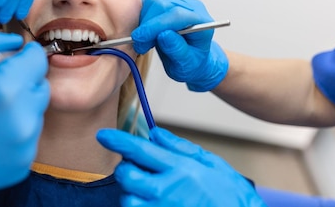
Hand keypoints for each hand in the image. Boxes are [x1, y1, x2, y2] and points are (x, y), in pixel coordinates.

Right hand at [0, 30, 49, 206]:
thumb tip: (15, 41)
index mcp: (4, 89)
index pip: (37, 59)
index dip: (23, 58)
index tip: (11, 62)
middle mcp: (21, 118)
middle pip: (39, 86)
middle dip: (22, 84)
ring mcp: (24, 145)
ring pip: (35, 113)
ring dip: (19, 109)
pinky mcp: (23, 164)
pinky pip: (28, 138)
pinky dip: (14, 134)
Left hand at [97, 127, 266, 206]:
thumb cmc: (231, 197)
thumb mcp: (211, 164)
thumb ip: (180, 148)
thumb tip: (155, 134)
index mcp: (179, 169)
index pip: (139, 150)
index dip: (117, 140)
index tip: (103, 135)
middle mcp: (167, 191)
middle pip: (126, 175)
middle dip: (127, 171)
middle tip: (138, 171)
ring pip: (128, 200)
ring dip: (133, 195)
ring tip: (150, 195)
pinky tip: (154, 205)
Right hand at [131, 0, 227, 90]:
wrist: (190, 58)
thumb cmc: (191, 63)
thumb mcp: (186, 64)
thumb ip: (177, 50)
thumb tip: (164, 34)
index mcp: (202, 22)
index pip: (177, 15)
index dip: (156, 25)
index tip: (139, 38)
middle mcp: (192, 7)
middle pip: (163, 5)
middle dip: (147, 26)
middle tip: (141, 46)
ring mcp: (179, 0)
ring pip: (154, 1)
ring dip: (144, 22)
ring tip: (146, 42)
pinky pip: (149, 3)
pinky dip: (143, 17)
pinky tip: (147, 33)